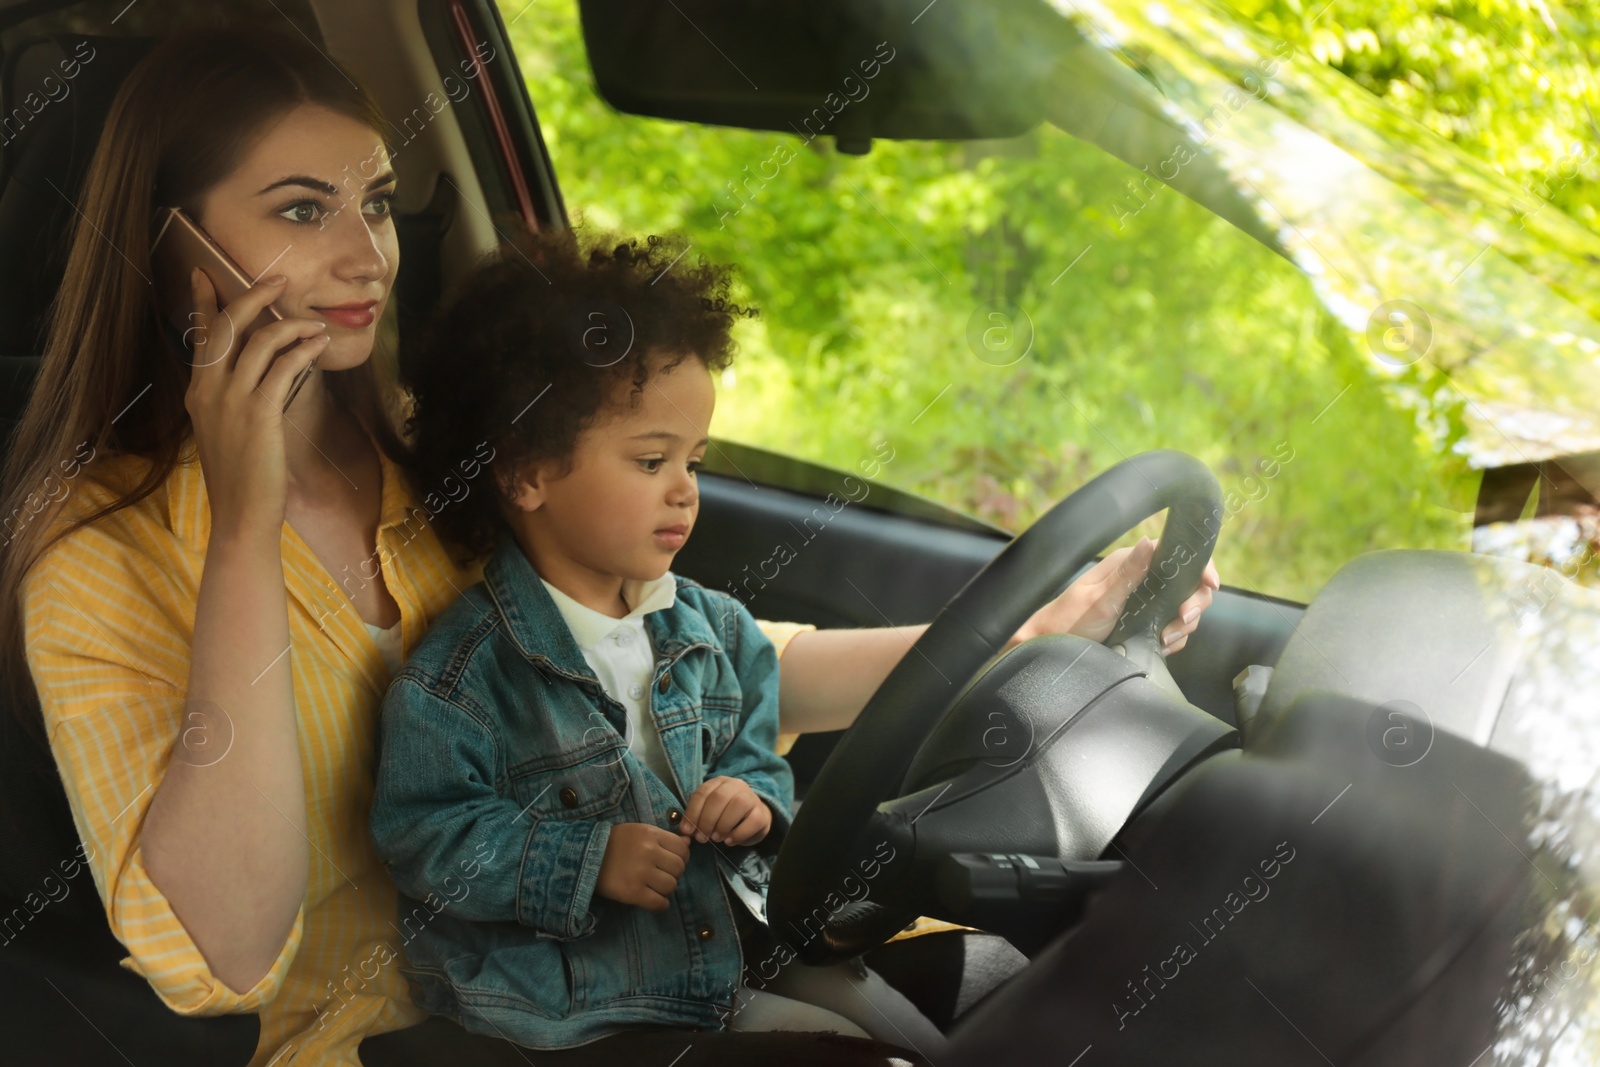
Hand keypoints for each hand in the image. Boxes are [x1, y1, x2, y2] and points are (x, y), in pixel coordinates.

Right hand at [183, 269, 328, 540]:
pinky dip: (303, 349)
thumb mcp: (226, 431)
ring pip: (260, 341)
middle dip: (252, 296)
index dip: (202, 301)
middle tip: (278, 279)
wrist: (241, 514)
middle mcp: (208, 390)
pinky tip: (318, 344)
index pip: (198, 336)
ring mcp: (231, 400)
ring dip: (291, 324)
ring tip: (314, 323)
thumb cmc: (241, 477)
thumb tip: (259, 373)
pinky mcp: (259, 412)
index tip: (204, 272)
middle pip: (226, 326)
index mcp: (198, 392)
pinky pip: (283, 366)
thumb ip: (233, 400)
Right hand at [595, 822, 689, 911]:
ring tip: (655, 887)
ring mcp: (641, 873)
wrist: (584, 857)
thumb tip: (688, 844)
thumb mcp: (639, 832)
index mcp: (650, 834)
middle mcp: (648, 852)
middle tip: (662, 875)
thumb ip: (663, 837)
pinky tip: (653, 900)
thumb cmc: (614, 843)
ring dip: (666, 889)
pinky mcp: (633, 892)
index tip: (671, 862)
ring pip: (671, 886)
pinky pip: (659, 903)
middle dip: (674, 873)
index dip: (681, 857)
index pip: (682, 848)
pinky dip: (660, 904)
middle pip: (679, 867)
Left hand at [681, 776, 771, 846]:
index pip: (702, 793)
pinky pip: (752, 821)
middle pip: (719, 798)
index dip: (692, 813)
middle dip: (707, 820)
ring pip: (737, 805)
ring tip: (716, 838)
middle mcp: (736, 785)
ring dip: (722, 825)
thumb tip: (685, 831)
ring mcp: (752, 797)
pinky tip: (729, 841)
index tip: (687, 831)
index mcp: (719, 782)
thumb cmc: (726, 815)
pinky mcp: (762, 813)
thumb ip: (698, 817)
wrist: (753, 819)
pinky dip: (738, 834)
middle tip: (701, 838)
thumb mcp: (710, 811)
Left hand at [1009, 536, 1220, 654]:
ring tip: (1164, 638)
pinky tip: (1161, 645)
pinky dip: (1174, 639)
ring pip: (1184, 609)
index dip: (1200, 568)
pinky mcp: (1145, 624)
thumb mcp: (1100, 599)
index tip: (1210, 584)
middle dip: (1194, 603)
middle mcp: (1140, 580)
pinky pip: (1173, 629)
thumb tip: (1150, 542)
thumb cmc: (1070, 620)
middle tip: (1182, 618)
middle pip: (1188, 585)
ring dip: (1183, 625)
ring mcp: (1145, 603)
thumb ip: (1128, 573)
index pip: (1176, 555)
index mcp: (1129, 565)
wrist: (1052, 647)